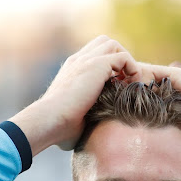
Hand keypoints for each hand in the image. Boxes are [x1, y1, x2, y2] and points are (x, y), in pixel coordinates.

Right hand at [10, 36, 150, 153]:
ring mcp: (86, 60)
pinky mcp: (96, 65)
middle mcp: (78, 61)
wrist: (49, 120)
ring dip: (126, 61)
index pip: (94, 55)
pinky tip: (130, 86)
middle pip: (104, 43)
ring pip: (114, 45)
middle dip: (119, 59)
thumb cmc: (58, 129)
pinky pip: (123, 56)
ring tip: (128, 83)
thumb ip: (83, 118)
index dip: (110, 67)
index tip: (117, 88)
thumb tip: (91, 136)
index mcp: (72, 71)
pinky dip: (131, 68)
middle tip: (124, 81)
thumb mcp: (73, 119)